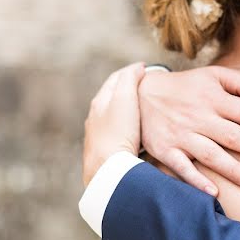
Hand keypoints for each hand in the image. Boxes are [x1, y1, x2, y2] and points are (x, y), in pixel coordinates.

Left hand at [83, 63, 145, 186]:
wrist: (107, 171)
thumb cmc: (117, 133)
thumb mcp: (124, 98)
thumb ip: (129, 79)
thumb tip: (137, 68)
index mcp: (98, 102)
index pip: (115, 79)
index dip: (131, 71)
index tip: (145, 69)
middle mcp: (94, 118)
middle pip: (112, 97)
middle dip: (127, 90)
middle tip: (144, 87)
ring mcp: (98, 137)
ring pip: (113, 117)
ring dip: (126, 110)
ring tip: (142, 110)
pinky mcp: (104, 154)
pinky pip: (116, 134)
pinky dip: (126, 128)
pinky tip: (135, 134)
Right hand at [138, 66, 239, 194]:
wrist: (140, 95)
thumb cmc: (185, 87)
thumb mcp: (211, 75)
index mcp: (213, 99)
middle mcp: (199, 117)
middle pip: (233, 136)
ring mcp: (182, 135)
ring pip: (211, 154)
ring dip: (233, 169)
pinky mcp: (166, 150)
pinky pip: (182, 168)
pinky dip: (197, 180)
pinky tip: (214, 193)